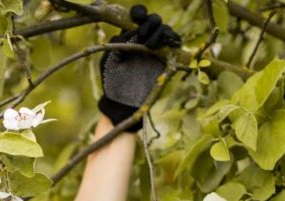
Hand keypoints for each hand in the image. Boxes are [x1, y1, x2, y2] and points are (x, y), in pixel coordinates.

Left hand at [98, 4, 182, 131]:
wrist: (124, 103)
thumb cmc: (113, 82)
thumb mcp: (109, 61)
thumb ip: (116, 44)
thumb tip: (127, 30)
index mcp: (129, 36)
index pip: (138, 16)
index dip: (139, 13)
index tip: (137, 18)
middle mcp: (145, 39)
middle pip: (153, 20)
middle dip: (150, 23)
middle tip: (142, 35)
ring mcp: (158, 48)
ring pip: (164, 29)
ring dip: (159, 32)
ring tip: (150, 46)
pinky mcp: (168, 58)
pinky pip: (175, 43)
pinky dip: (173, 39)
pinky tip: (168, 44)